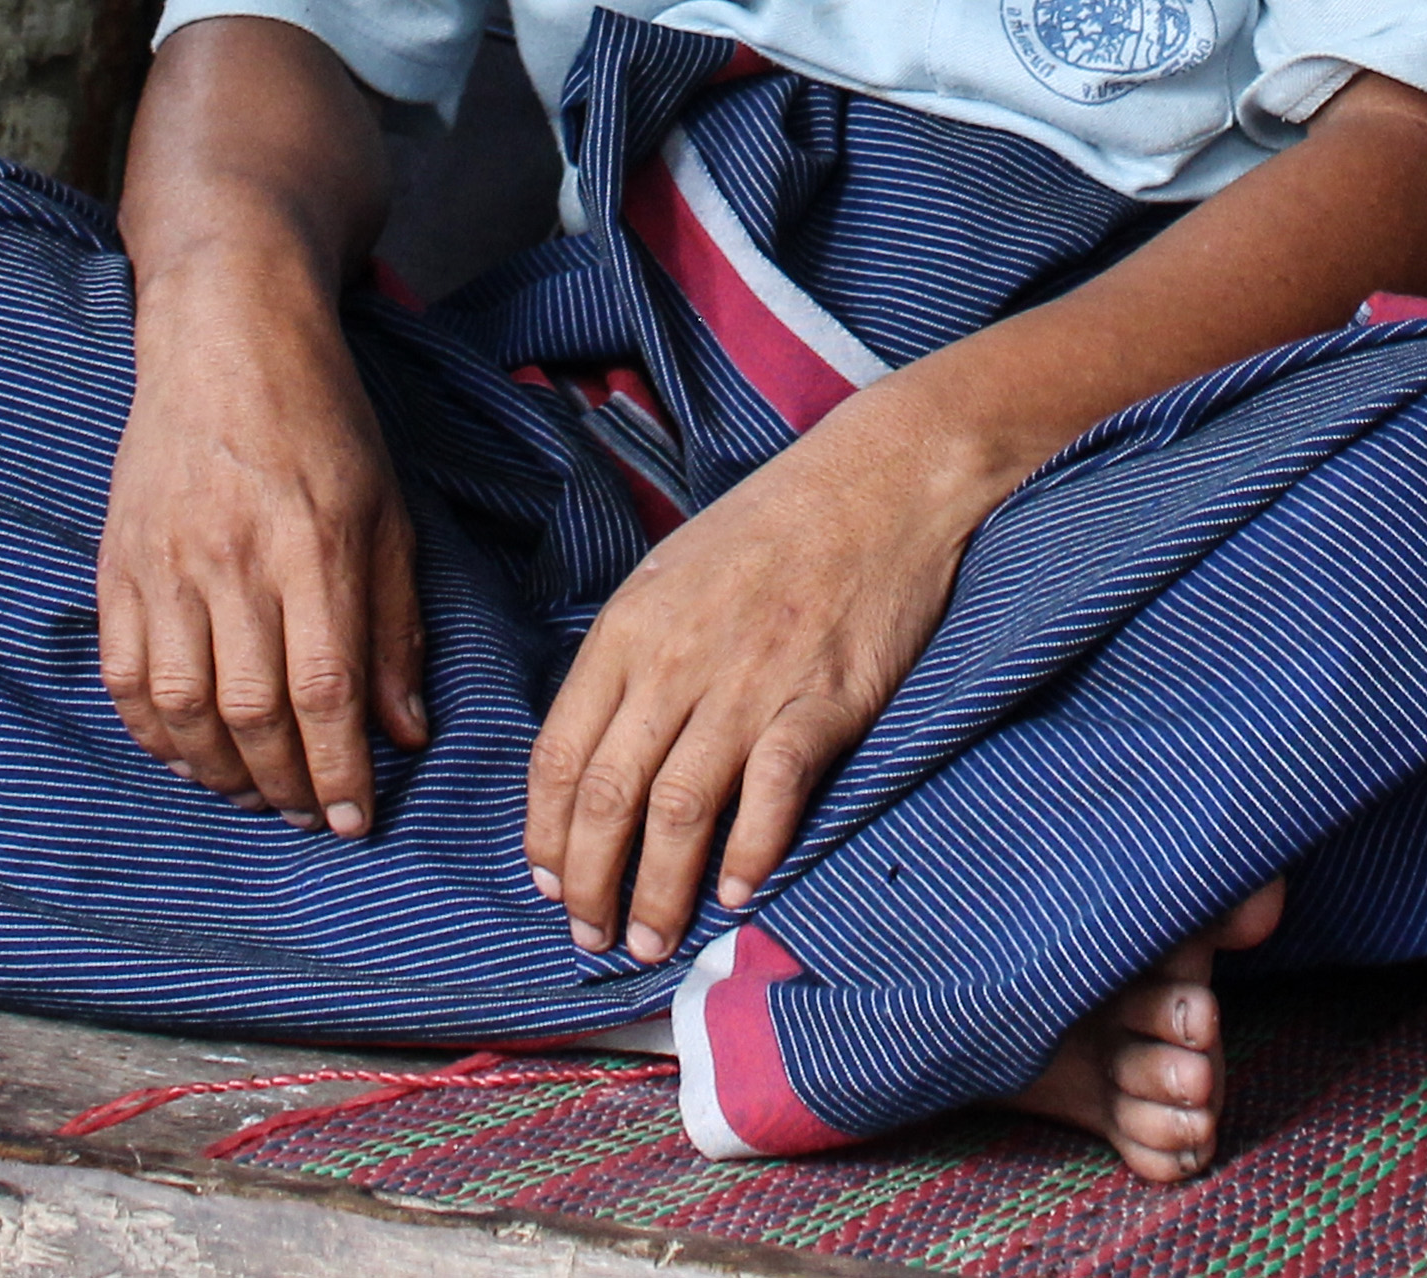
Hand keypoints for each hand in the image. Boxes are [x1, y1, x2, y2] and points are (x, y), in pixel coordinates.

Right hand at [97, 245, 431, 834]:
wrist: (224, 334)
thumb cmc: (321, 420)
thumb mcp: (386, 511)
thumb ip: (395, 624)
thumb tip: (405, 732)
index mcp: (314, 545)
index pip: (325, 691)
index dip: (339, 771)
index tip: (354, 820)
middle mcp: (234, 559)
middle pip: (251, 712)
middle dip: (283, 786)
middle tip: (307, 816)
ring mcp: (166, 561)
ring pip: (180, 706)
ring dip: (217, 771)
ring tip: (251, 792)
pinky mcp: (119, 560)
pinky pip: (122, 673)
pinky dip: (151, 731)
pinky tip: (187, 752)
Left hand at [524, 385, 1008, 961]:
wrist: (877, 485)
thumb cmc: (768, 532)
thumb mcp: (668, 576)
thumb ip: (630, 659)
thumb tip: (597, 747)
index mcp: (627, 630)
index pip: (561, 753)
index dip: (549, 833)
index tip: (549, 883)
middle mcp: (676, 662)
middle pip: (609, 796)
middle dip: (591, 882)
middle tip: (590, 939)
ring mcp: (749, 684)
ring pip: (679, 811)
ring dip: (659, 891)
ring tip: (650, 941)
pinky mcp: (821, 702)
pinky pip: (772, 793)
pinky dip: (749, 852)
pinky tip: (736, 895)